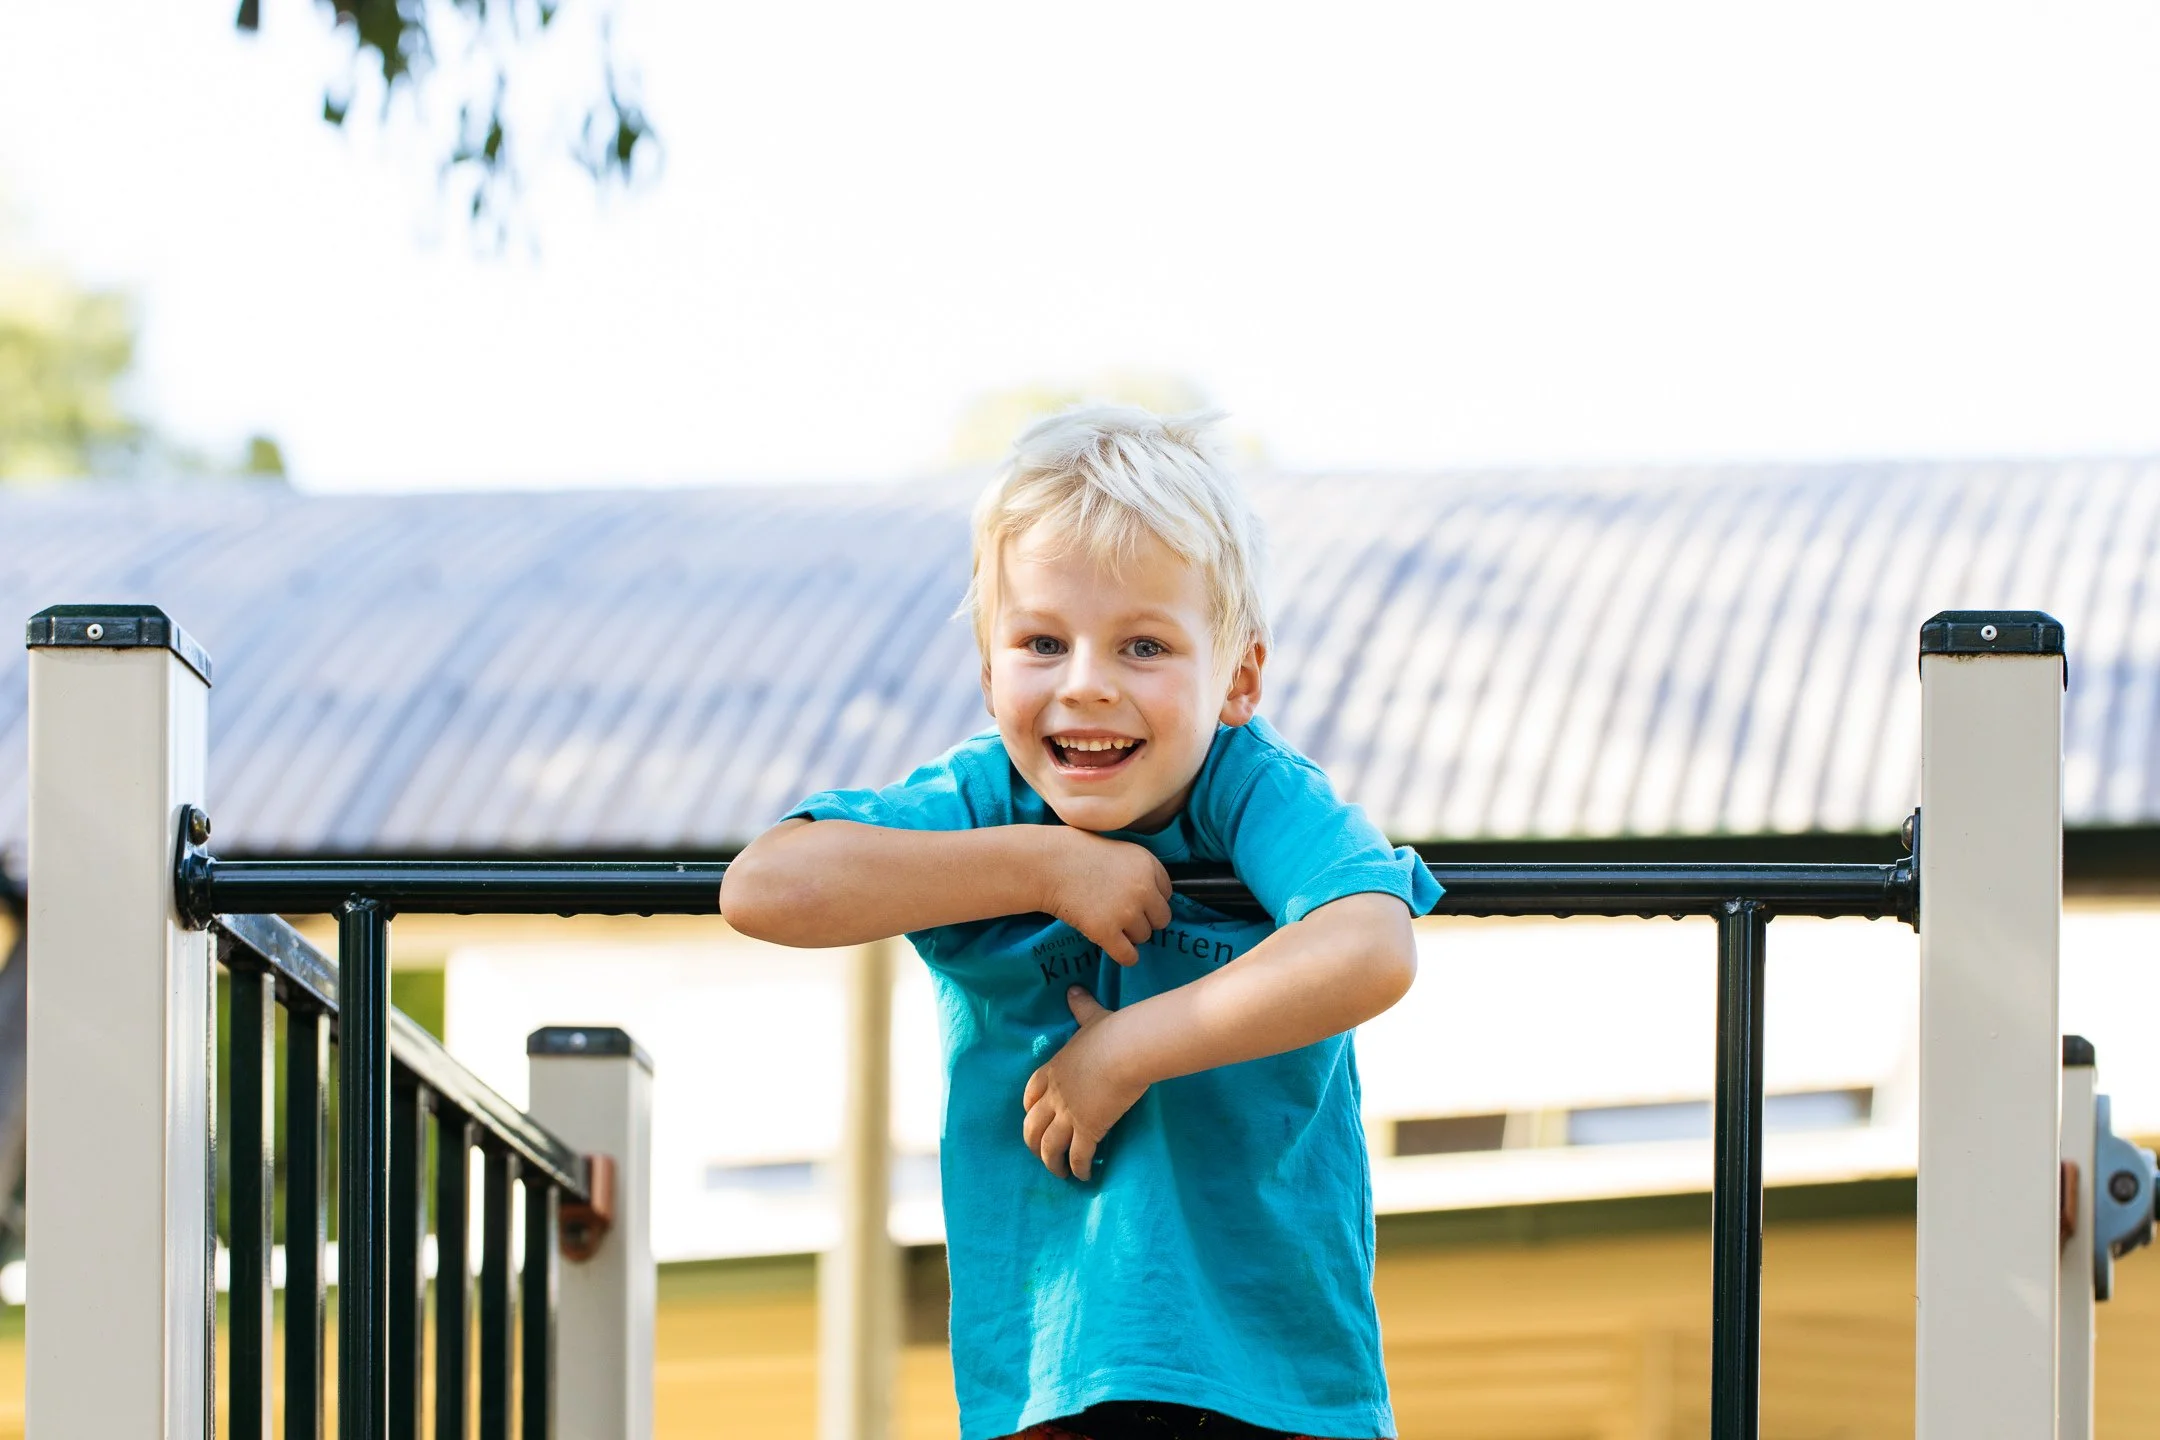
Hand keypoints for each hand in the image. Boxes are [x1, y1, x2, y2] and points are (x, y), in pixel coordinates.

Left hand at [1022, 988, 1148, 1180]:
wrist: (1125, 1050)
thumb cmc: (1111, 1032)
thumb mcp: (1091, 1017)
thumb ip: (1081, 1006)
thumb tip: (1074, 989)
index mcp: (1053, 1070)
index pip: (1031, 1092)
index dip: (1029, 1107)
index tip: (1030, 1114)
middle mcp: (1055, 1096)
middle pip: (1032, 1126)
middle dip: (1032, 1142)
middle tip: (1038, 1154)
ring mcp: (1069, 1115)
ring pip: (1049, 1147)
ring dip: (1051, 1162)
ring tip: (1059, 1174)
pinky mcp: (1088, 1130)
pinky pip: (1078, 1156)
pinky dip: (1078, 1169)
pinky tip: (1084, 1177)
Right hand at [1036, 829, 1171, 965]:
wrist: (1047, 865)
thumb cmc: (1078, 854)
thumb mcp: (1119, 851)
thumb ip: (1140, 871)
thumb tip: (1155, 896)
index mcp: (1147, 864)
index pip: (1167, 893)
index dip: (1150, 898)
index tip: (1135, 900)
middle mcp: (1142, 888)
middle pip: (1162, 919)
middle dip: (1144, 919)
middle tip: (1123, 916)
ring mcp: (1125, 911)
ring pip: (1144, 937)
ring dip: (1130, 935)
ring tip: (1109, 923)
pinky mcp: (1106, 931)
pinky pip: (1128, 955)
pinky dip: (1124, 955)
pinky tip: (1114, 947)